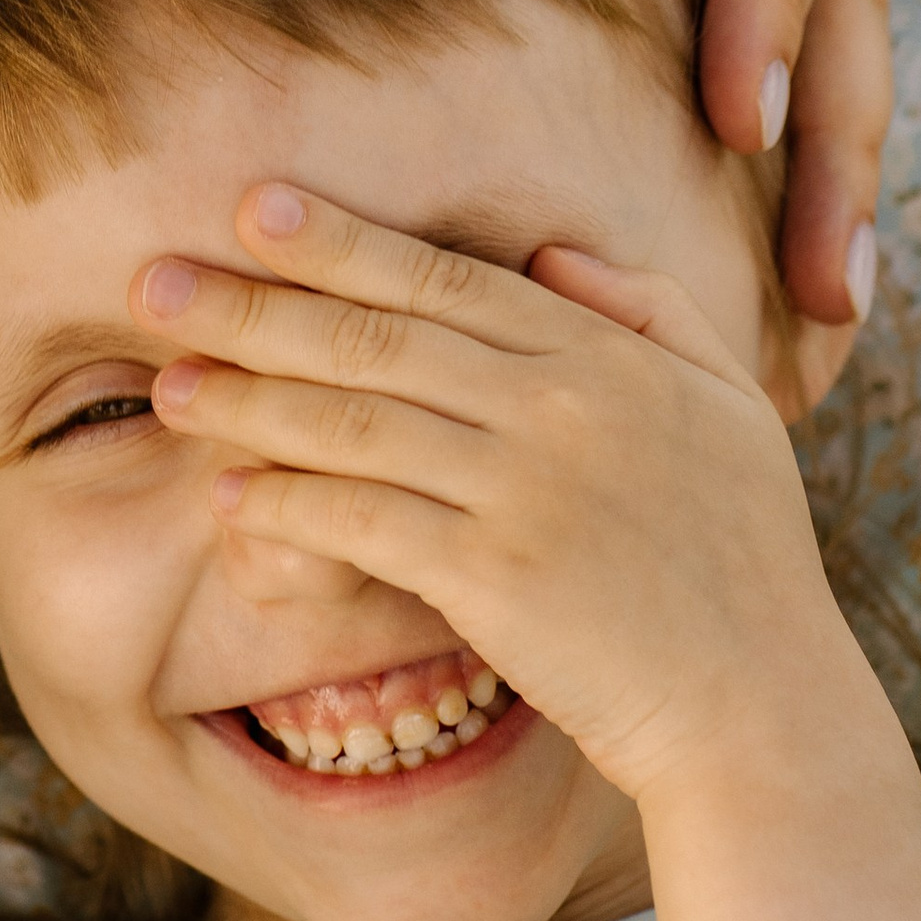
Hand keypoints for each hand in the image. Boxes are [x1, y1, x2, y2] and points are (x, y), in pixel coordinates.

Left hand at [140, 185, 870, 805]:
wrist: (766, 712)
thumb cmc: (742, 564)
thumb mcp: (729, 407)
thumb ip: (651, 310)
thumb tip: (548, 255)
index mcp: (610, 354)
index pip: (450, 279)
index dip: (344, 242)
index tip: (254, 208)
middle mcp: (563, 405)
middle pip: (379, 337)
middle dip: (257, 304)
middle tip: (154, 284)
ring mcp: (529, 490)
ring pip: (357, 423)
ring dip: (250, 400)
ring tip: (167, 388)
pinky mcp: (500, 580)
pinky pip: (369, 524)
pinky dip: (293, 503)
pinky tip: (232, 493)